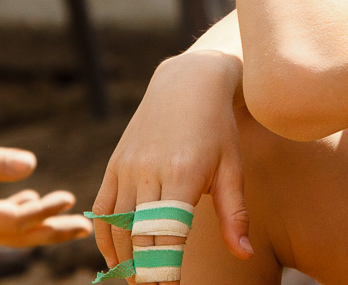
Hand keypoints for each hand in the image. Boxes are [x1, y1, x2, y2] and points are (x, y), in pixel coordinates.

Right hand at [0, 135, 91, 245]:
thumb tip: (32, 165)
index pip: (16, 222)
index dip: (46, 212)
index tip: (71, 198)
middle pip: (17, 236)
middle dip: (52, 231)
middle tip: (87, 228)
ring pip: (7, 229)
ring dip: (37, 221)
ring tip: (67, 215)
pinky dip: (15, 212)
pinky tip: (30, 200)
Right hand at [93, 52, 251, 270]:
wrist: (187, 83)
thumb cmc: (218, 128)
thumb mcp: (232, 168)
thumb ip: (234, 215)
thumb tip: (245, 256)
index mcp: (182, 174)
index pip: (167, 236)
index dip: (166, 269)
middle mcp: (149, 171)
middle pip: (138, 237)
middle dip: (145, 271)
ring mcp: (127, 167)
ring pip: (116, 227)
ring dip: (123, 260)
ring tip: (138, 280)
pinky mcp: (115, 164)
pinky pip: (102, 210)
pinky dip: (105, 238)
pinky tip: (117, 259)